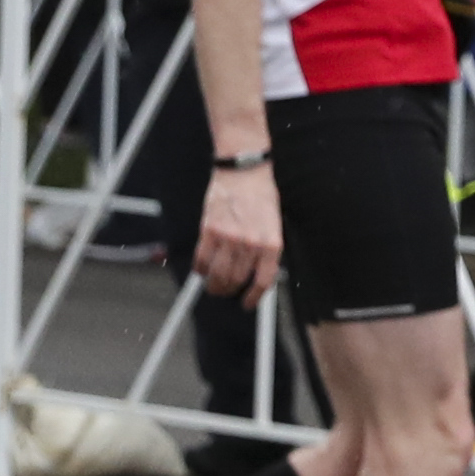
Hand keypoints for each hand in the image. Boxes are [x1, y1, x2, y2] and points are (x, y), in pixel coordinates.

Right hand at [194, 160, 283, 301]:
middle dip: (229, 291)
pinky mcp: (209, 230)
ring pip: (218, 274)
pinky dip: (200, 269)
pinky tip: (202, 269)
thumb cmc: (261, 196)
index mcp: (271, 244)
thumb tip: (254, 275)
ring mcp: (228, 238)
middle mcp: (250, 244)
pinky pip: (202, 259)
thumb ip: (266, 250)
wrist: (244, 172)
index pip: (262, 281)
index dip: (254, 298)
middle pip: (236, 280)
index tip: (247, 304)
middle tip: (225, 292)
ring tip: (213, 286)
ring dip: (214, 285)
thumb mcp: (274, 225)